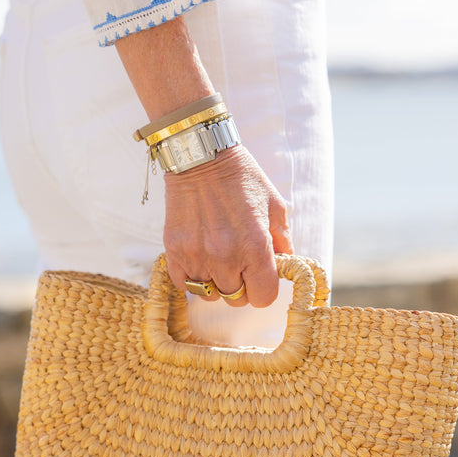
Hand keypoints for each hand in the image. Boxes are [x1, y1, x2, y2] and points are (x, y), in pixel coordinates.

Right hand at [163, 145, 293, 306]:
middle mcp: (224, 257)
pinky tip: (199, 259)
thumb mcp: (274, 206)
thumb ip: (283, 241)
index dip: (264, 290)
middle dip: (241, 286)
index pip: (263, 298)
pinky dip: (192, 277)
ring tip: (217, 260)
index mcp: (254, 247)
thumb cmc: (242, 178)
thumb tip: (283, 266)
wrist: (201, 157)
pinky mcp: (174, 251)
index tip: (260, 277)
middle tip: (239, 265)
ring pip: (208, 294)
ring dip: (215, 283)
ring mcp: (196, 256)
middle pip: (235, 299)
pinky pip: (183, 284)